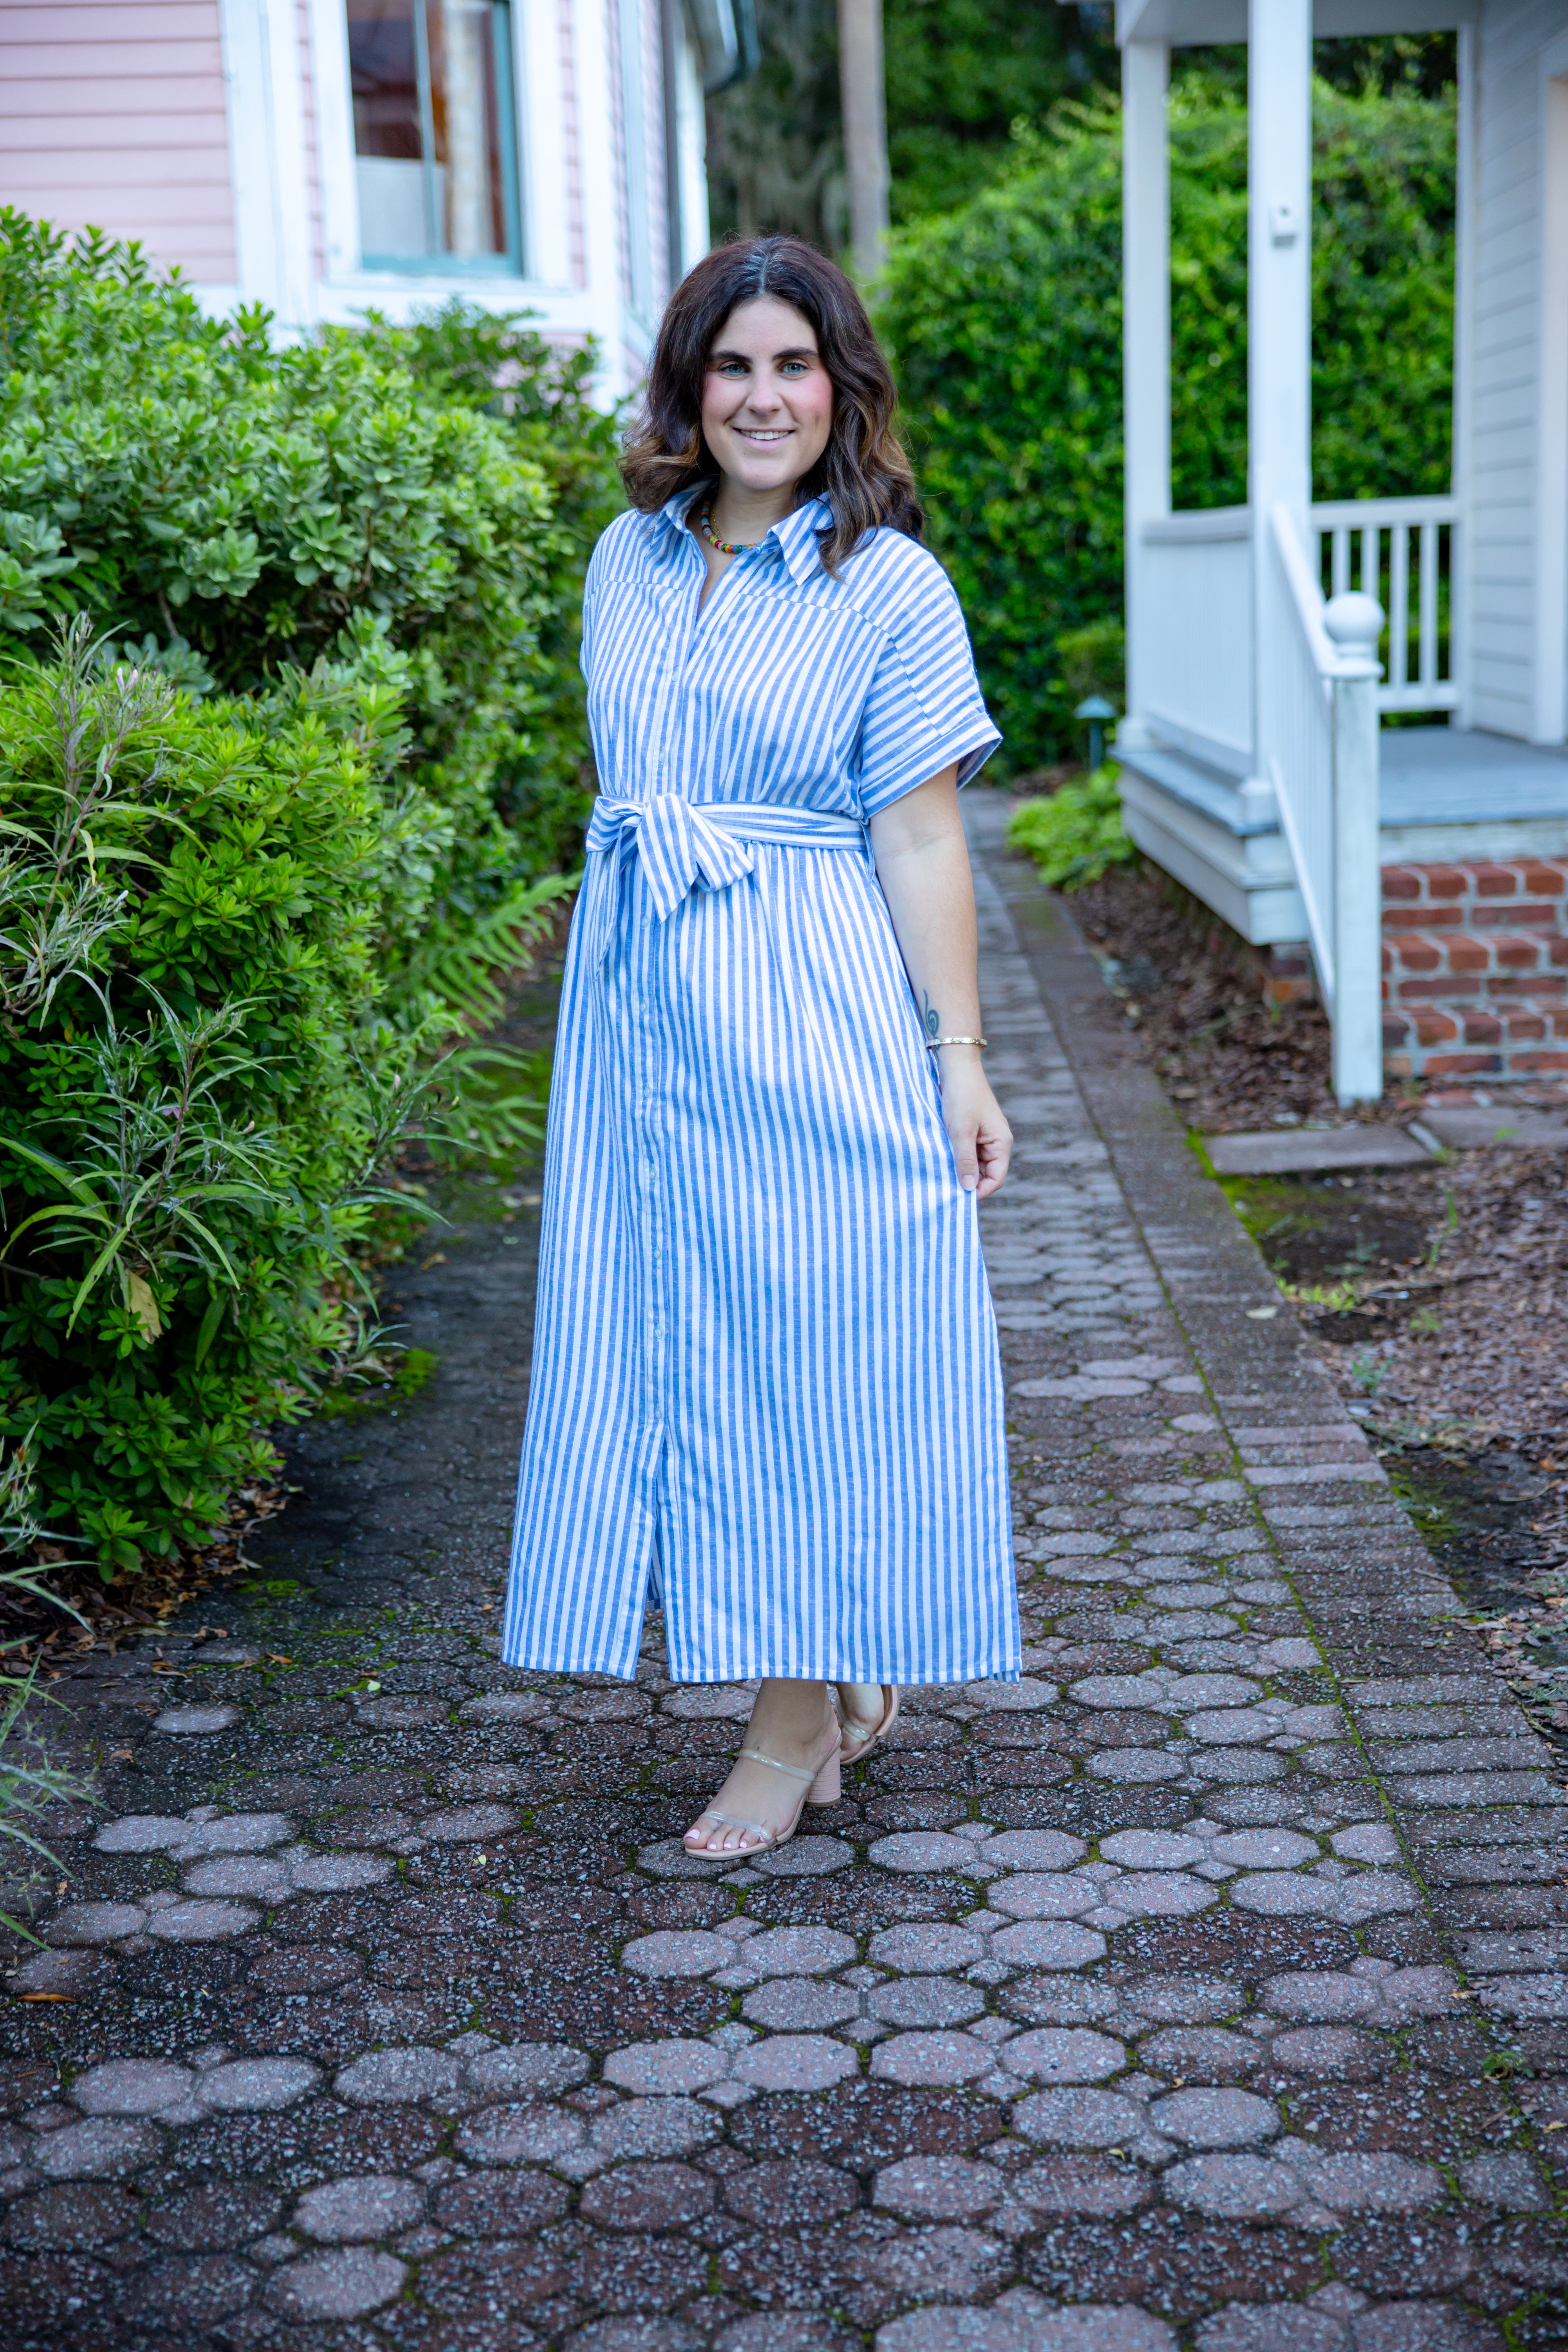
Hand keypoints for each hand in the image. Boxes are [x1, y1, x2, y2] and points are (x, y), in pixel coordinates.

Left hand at [937, 1055, 1011, 1196]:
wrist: (956, 1068)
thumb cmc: (961, 1097)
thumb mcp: (961, 1131)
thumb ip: (965, 1160)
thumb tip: (967, 1188)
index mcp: (1001, 1143)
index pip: (996, 1179)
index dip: (979, 1191)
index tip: (958, 1198)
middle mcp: (996, 1142)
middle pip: (985, 1174)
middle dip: (968, 1181)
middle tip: (945, 1188)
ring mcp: (984, 1137)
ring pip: (974, 1164)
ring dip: (960, 1169)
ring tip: (941, 1173)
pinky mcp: (972, 1131)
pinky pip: (966, 1152)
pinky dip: (956, 1157)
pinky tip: (942, 1159)